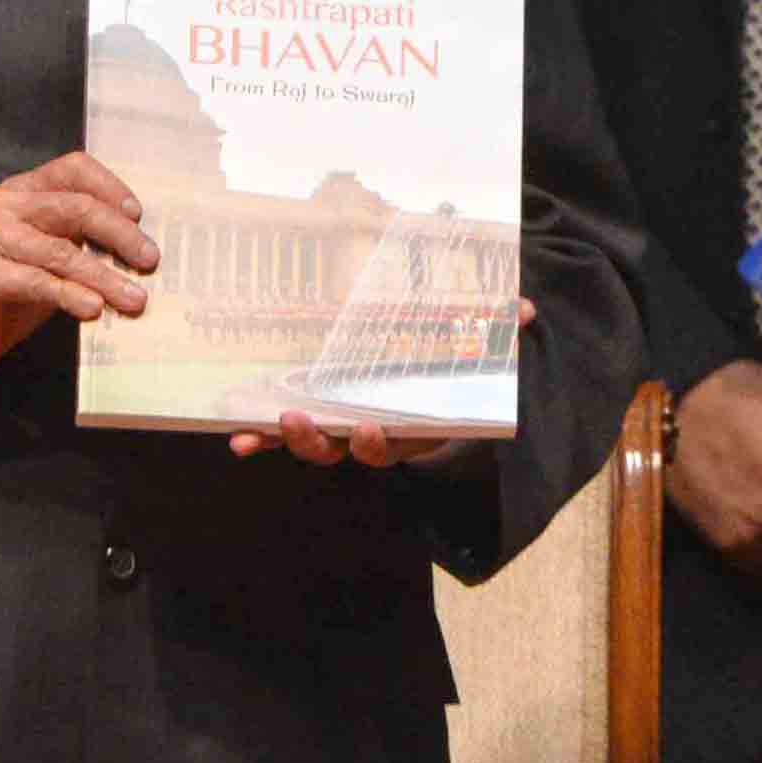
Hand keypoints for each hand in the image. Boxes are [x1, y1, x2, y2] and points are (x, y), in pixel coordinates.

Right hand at [0, 151, 158, 388]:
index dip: (110, 186)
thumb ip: (80, 242)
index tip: (139, 214)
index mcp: (21, 191)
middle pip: (74, 206)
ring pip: (60, 251)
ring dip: (104, 277)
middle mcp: (1, 204)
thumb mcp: (49, 257)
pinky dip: (70, 295)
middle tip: (150, 260)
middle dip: (119, 234)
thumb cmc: (9, 291)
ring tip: (134, 298)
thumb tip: (140, 250)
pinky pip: (36, 281)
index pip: (71, 169)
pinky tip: (93, 308)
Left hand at [233, 299, 529, 466]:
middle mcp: (373, 432)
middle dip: (319, 443)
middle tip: (300, 421)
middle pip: (342, 451)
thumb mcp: (470, 344)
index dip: (376, 442)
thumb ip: (496, 328)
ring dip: (284, 440)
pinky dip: (261, 437)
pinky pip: (285, 433)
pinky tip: (237, 435)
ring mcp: (341, 427)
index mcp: (409, 422)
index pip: (392, 442)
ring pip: (312, 445)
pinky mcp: (316, 415)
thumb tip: (524, 310)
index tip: (367, 427)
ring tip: (263, 424)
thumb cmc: (448, 358)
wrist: (426, 369)